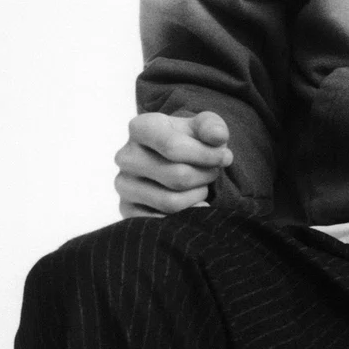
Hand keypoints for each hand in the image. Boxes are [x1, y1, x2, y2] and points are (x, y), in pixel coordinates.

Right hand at [114, 111, 232, 218]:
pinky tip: (194, 204)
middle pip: (177, 176)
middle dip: (205, 176)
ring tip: (202, 185)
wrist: (177, 159)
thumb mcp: (205, 127)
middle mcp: (126, 156)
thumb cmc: (192, 140)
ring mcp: (123, 184)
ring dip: (198, 195)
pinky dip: (185, 215)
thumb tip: (218, 136)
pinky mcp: (126, 209)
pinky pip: (161, 222)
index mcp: (141, 127)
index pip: (174, 147)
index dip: (207, 155)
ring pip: (170, 201)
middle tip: (214, 172)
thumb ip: (213, 126)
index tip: (225, 157)